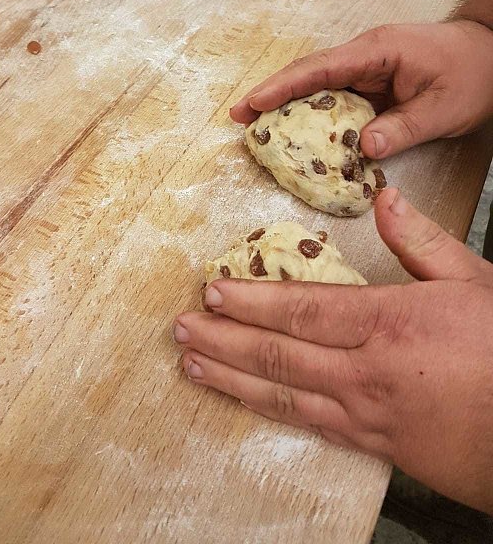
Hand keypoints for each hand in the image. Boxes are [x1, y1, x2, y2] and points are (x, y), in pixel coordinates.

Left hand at [173, 189, 492, 513]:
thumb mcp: (473, 282)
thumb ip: (422, 242)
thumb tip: (386, 200)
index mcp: (386, 323)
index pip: (300, 309)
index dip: (250, 300)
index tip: (212, 290)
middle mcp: (364, 372)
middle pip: (276, 354)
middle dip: (222, 338)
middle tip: (181, 328)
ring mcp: (365, 414)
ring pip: (282, 395)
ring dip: (230, 378)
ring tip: (191, 364)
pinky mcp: (374, 444)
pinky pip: (309, 425)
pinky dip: (269, 412)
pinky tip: (246, 402)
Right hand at [230, 21, 492, 158]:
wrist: (492, 55)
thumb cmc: (472, 73)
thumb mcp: (443, 108)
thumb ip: (403, 129)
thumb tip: (363, 148)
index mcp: (378, 51)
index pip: (321, 68)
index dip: (284, 85)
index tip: (254, 101)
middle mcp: (364, 55)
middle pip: (308, 73)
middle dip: (272, 94)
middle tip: (239, 117)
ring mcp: (366, 67)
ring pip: (317, 85)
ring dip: (287, 104)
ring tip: (256, 127)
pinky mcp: (370, 81)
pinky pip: (334, 97)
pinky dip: (313, 113)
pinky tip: (299, 133)